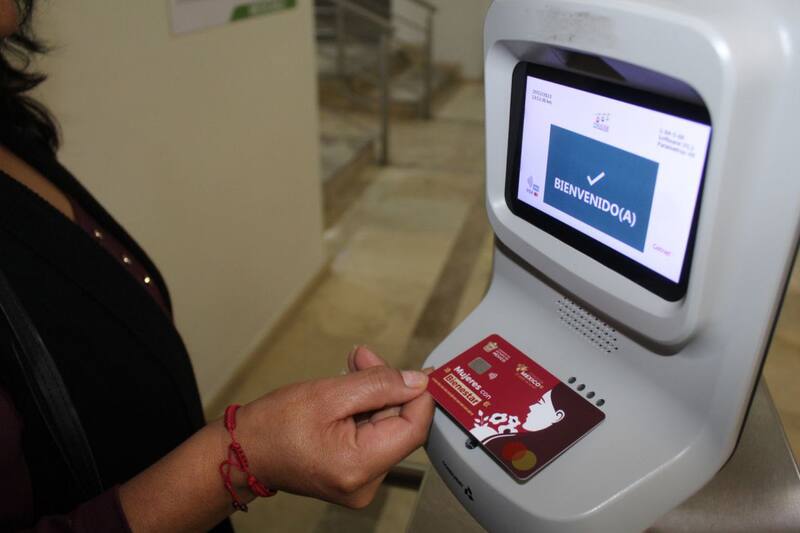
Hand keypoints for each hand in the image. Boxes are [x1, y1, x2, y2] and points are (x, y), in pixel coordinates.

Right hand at [236, 348, 433, 507]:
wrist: (244, 451)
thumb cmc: (273, 426)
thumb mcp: (329, 393)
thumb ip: (379, 384)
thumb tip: (417, 381)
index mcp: (359, 466)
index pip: (414, 428)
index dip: (419, 395)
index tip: (419, 370)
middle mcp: (365, 483)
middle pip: (400, 426)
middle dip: (388, 387)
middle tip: (364, 358)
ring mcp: (360, 482)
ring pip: (387, 428)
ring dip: (375, 395)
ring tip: (353, 368)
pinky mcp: (355, 474)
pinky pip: (374, 437)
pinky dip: (365, 410)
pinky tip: (350, 391)